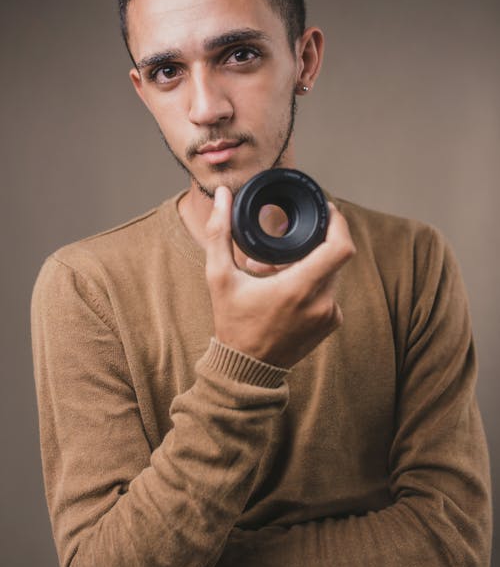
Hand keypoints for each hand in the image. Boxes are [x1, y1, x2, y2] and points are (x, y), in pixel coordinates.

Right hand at [205, 186, 355, 368]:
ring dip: (309, 265)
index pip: (340, 247)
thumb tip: (223, 196)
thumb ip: (220, 233)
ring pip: (330, 273)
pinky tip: (285, 289)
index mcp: (298, 289)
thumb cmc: (232, 324)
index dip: (339, 223)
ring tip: (275, 271)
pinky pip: (330, 292)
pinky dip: (312, 284)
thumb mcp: (219, 277)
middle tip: (285, 244)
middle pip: (333, 256)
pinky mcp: (331, 324)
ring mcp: (329, 315)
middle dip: (313, 244)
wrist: (246, 370)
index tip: (327, 210)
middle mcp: (321, 303)